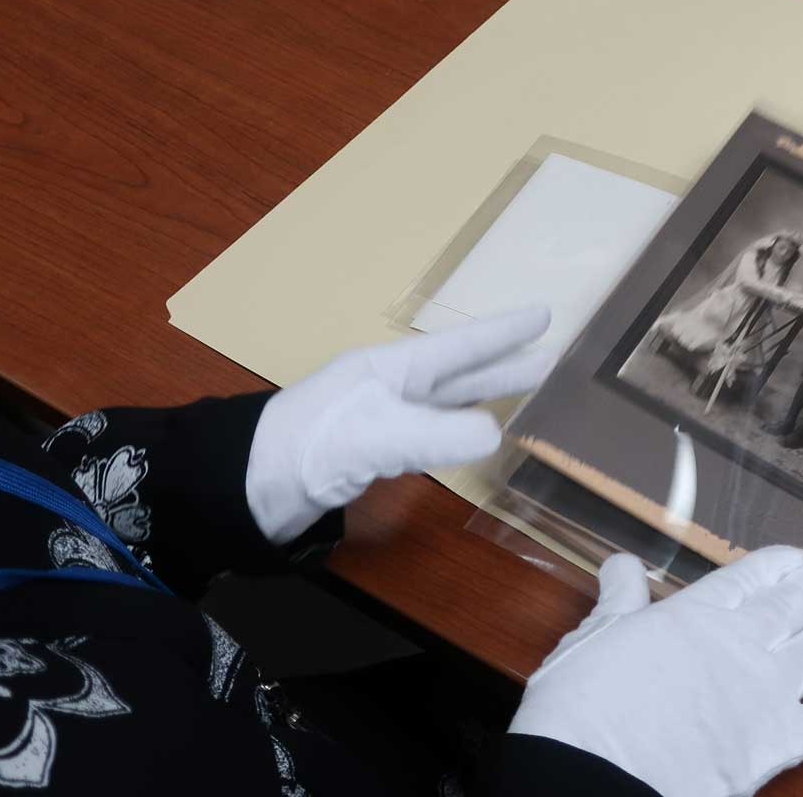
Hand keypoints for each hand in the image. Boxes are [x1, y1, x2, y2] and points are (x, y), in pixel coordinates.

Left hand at [245, 306, 551, 543]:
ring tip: (529, 392)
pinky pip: (431, 432)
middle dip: (505, 364)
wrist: (248, 487)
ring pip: (447, 401)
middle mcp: (390, 388)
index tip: (544, 315)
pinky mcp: (371, 453)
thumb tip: (495, 435)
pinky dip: (459, 430)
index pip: (459, 348)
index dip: (502, 334)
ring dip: (486, 396)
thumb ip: (434, 435)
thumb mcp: (376, 436)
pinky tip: (471, 436)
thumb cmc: (309, 447)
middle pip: (460, 372)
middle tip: (554, 359)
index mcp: (391, 370)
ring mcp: (381, 419)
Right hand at [510, 547, 802, 796]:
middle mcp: (738, 643)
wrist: (596, 769)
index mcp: (693, 614)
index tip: (793, 556)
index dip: (773, 566)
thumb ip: (617, 603)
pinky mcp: (777, 742)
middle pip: (790, 606)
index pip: (744, 580)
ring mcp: (764, 691)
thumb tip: (620, 564)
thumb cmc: (582, 706)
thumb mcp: (591, 640)